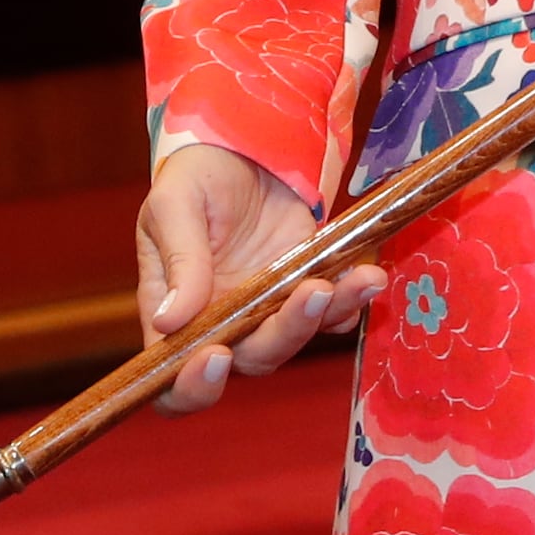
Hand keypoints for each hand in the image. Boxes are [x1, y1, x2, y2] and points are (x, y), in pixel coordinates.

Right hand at [138, 143, 383, 413]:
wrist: (243, 148)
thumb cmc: (194, 179)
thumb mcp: (174, 205)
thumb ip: (177, 261)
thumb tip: (170, 322)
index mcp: (172, 317)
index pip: (171, 380)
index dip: (191, 386)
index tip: (216, 355)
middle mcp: (220, 326)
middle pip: (249, 360)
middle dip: (282, 335)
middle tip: (310, 292)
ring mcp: (266, 312)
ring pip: (295, 339)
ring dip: (324, 315)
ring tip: (354, 280)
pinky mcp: (305, 289)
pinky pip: (330, 313)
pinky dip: (349, 301)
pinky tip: (365, 276)